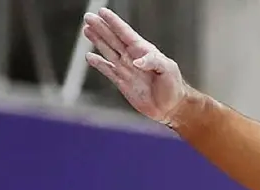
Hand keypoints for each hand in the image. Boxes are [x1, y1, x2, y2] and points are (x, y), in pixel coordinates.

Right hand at [82, 7, 189, 125]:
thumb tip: (136, 62)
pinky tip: (89, 57)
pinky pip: (108, 71)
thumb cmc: (173, 86)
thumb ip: (153, 61)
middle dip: (100, 28)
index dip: (114, 22)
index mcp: (143, 50)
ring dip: (97, 40)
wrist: (171, 107)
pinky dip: (99, 64)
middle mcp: (132, 57)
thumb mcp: (168, 69)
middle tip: (88, 17)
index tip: (102, 11)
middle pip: (113, 39)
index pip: (125, 33)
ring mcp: (126, 69)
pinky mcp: (122, 83)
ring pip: (108, 51)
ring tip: (86, 29)